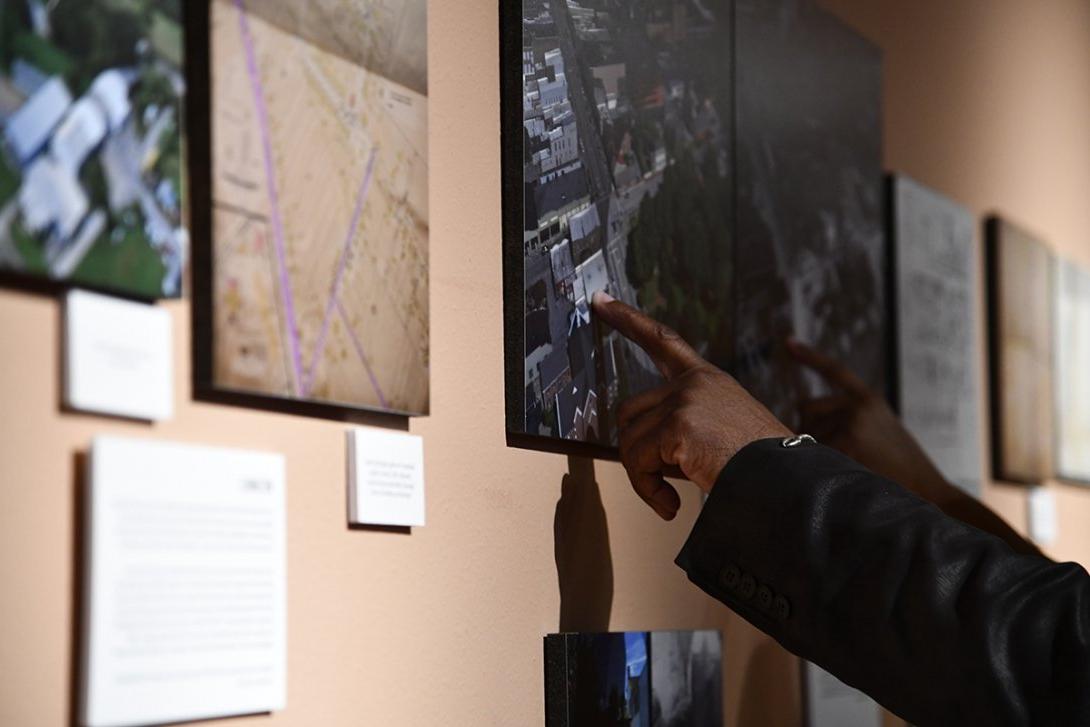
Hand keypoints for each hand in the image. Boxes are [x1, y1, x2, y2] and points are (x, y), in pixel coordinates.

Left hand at [593, 292, 790, 520]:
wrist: (786, 484)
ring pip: (629, 440)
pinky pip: (637, 462)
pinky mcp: (678, 425)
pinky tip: (670, 505)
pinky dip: (647, 490)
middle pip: (629, 412)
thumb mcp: (722, 431)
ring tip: (668, 497)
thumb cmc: (758, 470)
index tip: (601, 301)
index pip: (663, 341)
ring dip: (642, 476)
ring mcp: (685, 400)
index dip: (630, 320)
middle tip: (660, 483)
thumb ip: (683, 424)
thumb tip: (640, 447)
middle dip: (637, 452)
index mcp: (708, 379)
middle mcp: (695, 383)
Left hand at [787, 338, 949, 502]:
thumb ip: (850, 419)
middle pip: (806, 409)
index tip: (788, 342)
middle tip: (832, 455)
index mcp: (869, 399)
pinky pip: (811, 452)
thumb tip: (803, 420)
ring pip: (805, 432)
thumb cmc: (900, 470)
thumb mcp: (881, 432)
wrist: (928, 491)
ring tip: (845, 469)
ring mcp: (852, 421)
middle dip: (807, 429)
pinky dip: (816, 465)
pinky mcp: (846, 442)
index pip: (835, 371)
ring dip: (813, 451)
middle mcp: (859, 405)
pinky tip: (841, 475)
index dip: (810, 357)